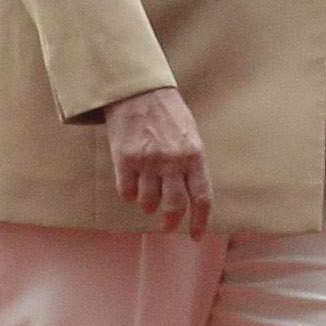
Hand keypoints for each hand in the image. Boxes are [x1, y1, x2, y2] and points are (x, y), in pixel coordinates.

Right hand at [102, 85, 210, 236]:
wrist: (137, 90)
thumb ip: (192, 163)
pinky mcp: (124, 159)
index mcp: (194, 155)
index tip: (195, 236)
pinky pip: (126, 192)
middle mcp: (172, 161)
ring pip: (148, 202)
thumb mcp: (190, 134)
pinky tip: (131, 184)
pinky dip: (129, 194)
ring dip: (148, 205)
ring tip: (148, 196)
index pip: (201, 197)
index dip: (200, 221)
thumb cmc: (167, 112)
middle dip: (170, 221)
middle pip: (174, 206)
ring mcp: (147, 161)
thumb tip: (193, 196)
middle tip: (167, 225)